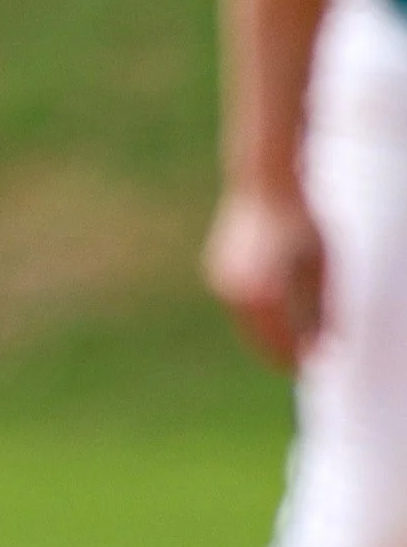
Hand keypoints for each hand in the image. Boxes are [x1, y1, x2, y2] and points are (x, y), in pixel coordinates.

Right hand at [203, 184, 327, 367]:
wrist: (261, 183)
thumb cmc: (299, 220)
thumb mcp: (321, 264)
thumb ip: (324, 305)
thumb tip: (330, 339)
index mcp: (266, 296)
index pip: (284, 343)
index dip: (301, 357)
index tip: (316, 363)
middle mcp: (239, 296)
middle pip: (261, 340)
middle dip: (282, 352)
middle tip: (301, 363)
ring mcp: (224, 285)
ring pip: (247, 325)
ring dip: (267, 336)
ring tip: (291, 341)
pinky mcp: (217, 274)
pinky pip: (240, 308)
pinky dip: (256, 317)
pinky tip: (274, 316)